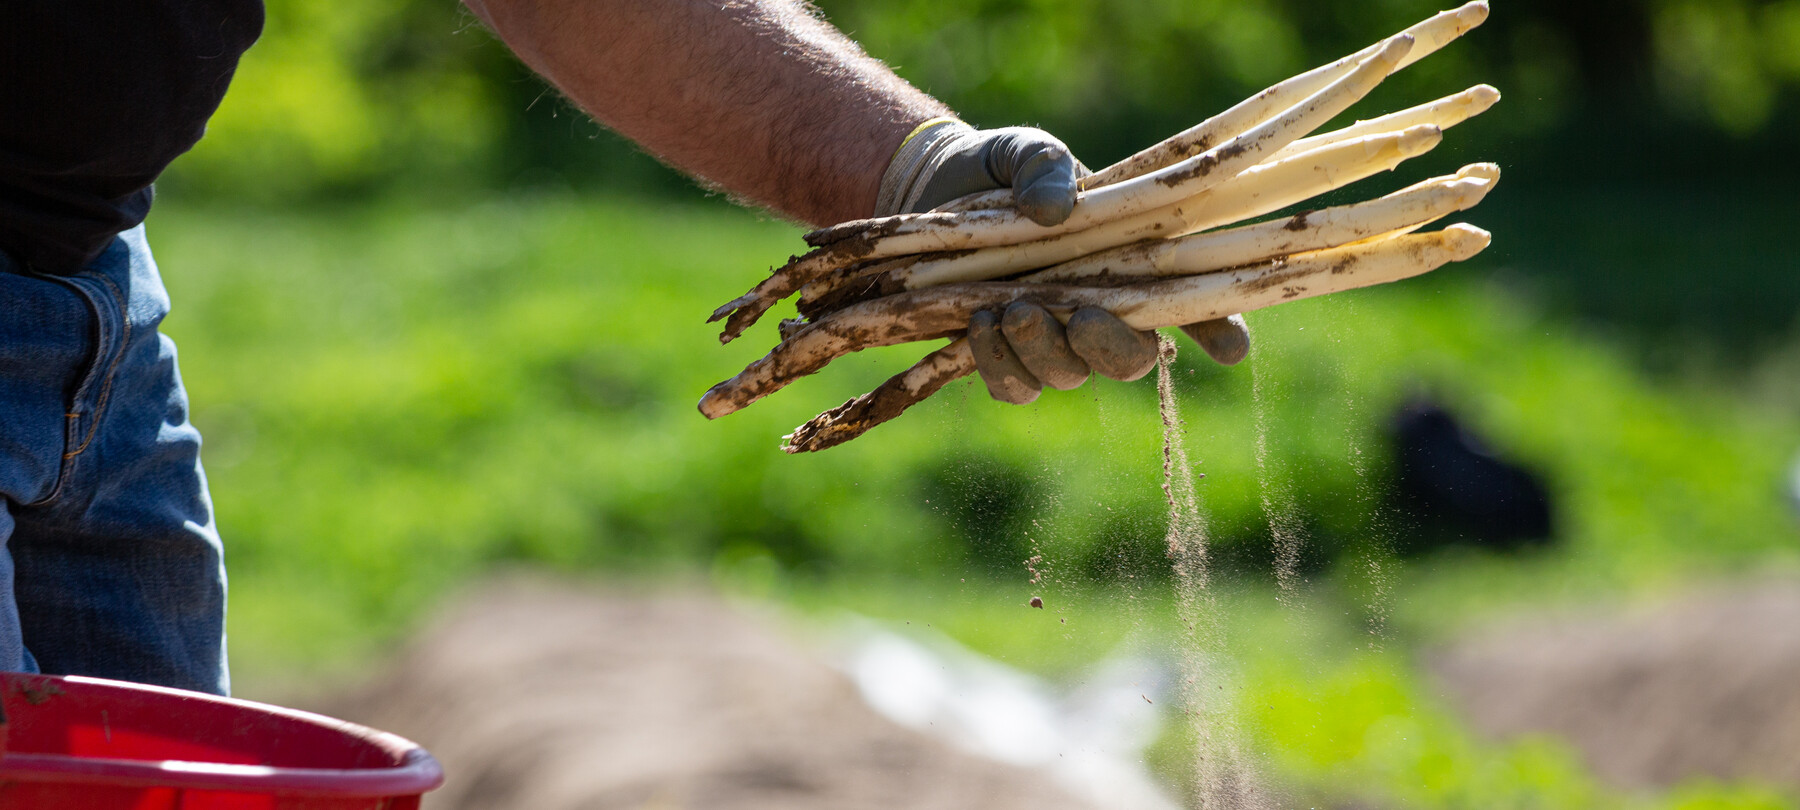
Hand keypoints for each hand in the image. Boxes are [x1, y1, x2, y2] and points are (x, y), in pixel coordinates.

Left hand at [875, 119, 1249, 403]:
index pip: (1194, 305)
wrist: (938, 187)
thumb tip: (1055, 211)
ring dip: (1043, 351)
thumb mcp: (1028, 151)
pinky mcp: (1006, 355)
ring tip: (1011, 309)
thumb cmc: (1005, 171)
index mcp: (1134, 263)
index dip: (1221, 332)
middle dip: (1110, 348)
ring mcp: (1055, 340)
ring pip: (1068, 376)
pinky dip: (999, 364)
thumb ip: (1045, 166)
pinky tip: (980, 323)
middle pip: (1130, 359)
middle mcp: (1103, 312)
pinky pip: (1015, 387)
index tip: (1232, 349)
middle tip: (1081, 317)